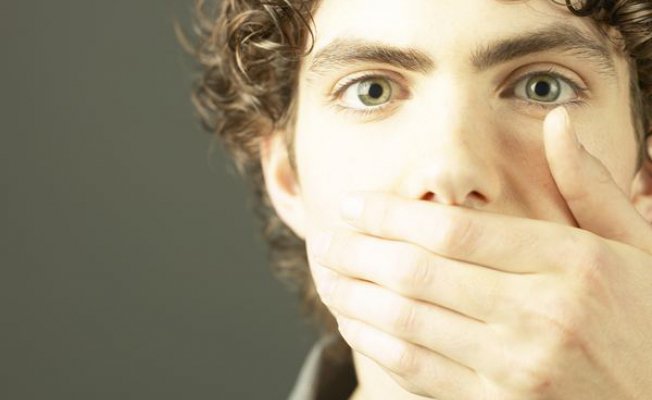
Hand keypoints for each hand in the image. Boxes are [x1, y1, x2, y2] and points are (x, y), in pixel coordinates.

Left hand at [306, 107, 651, 398]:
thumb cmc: (648, 321)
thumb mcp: (640, 247)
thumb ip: (591, 187)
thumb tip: (556, 122)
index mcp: (571, 264)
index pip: (456, 230)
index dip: (391, 215)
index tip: (353, 205)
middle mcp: (541, 315)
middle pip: (419, 273)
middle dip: (358, 252)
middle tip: (325, 238)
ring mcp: (518, 369)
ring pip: (408, 323)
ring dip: (354, 296)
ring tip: (326, 276)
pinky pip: (418, 371)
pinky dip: (376, 343)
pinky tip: (354, 323)